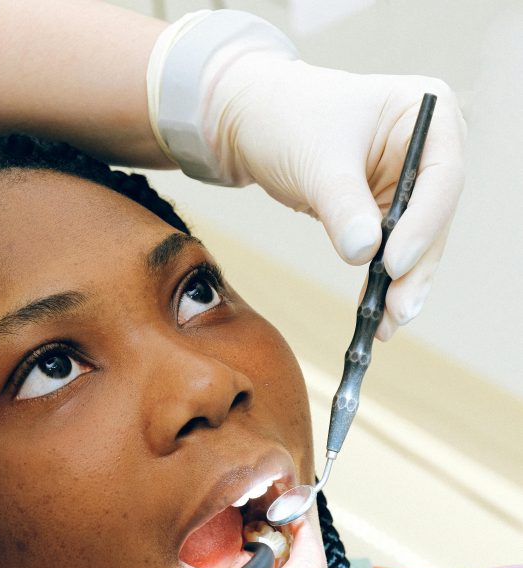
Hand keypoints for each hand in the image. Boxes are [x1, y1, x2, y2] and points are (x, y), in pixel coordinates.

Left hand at [150, 12, 465, 341]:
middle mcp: (429, 148)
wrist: (253, 122)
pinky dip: (382, 283)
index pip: (442, 176)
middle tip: (400, 310)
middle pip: (435, 217)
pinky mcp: (386, 212)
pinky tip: (375, 315)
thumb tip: (365, 254)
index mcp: (426, 113)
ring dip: (402, 286)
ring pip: (417, 243)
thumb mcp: (316, 160)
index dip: (423, 224)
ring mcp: (409, 183)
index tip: (395, 263)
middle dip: (416, 267)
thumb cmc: (287, 118)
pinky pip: (391, 253)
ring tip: (387, 326)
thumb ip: (343, 206)